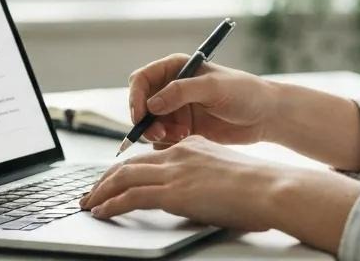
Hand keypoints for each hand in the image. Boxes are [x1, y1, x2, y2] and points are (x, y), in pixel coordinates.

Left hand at [80, 136, 359, 252]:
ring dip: (101, 191)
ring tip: (89, 203)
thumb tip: (201, 196)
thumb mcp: (228, 174)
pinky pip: (131, 197)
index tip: (116, 179)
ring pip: (123, 177)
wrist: (271, 188)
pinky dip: (111, 204)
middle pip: (130, 163)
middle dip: (106, 178)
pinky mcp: (173, 192)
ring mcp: (175, 172)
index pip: (150, 156)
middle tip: (92, 191)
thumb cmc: (260, 187)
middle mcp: (179, 154)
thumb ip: (207, 179)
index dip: (128, 168)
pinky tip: (102, 212)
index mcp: (193, 146)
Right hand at [127, 54, 275, 146]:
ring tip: (183, 136)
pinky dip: (168, 144)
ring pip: (150, 125)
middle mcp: (172, 88)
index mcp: (176, 68)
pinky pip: (162, 140)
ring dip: (159, 134)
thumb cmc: (244, 92)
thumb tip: (152, 104)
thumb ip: (181, 92)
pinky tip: (189, 141)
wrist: (266, 116)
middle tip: (161, 134)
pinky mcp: (184, 130)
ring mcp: (177, 110)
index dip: (136, 97)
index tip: (141, 116)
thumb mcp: (214, 87)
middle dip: (146, 121)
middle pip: (141, 105)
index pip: (141, 79)